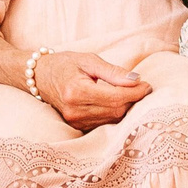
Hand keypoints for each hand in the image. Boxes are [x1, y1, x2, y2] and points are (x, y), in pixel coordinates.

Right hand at [27, 50, 151, 130]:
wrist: (39, 77)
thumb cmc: (65, 64)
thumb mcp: (88, 60)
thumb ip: (113, 72)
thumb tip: (136, 80)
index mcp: (77, 91)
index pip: (116, 97)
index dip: (135, 93)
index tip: (147, 85)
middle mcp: (75, 110)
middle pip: (116, 110)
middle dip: (133, 100)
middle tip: (143, 87)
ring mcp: (75, 121)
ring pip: (113, 119)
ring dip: (126, 107)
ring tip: (132, 93)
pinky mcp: (77, 126)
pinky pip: (104, 123)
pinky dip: (115, 113)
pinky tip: (118, 102)